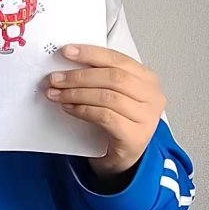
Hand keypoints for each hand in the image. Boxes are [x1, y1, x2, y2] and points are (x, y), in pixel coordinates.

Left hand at [45, 44, 166, 175]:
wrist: (124, 157)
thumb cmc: (119, 122)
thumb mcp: (113, 94)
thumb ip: (100, 78)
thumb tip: (69, 64)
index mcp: (147, 79)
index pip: (118, 59)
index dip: (91, 53)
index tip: (68, 52)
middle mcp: (152, 96)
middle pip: (113, 77)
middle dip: (80, 76)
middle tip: (56, 78)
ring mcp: (146, 117)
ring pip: (108, 97)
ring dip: (77, 93)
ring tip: (57, 94)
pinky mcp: (135, 136)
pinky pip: (105, 117)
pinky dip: (83, 110)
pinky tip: (69, 108)